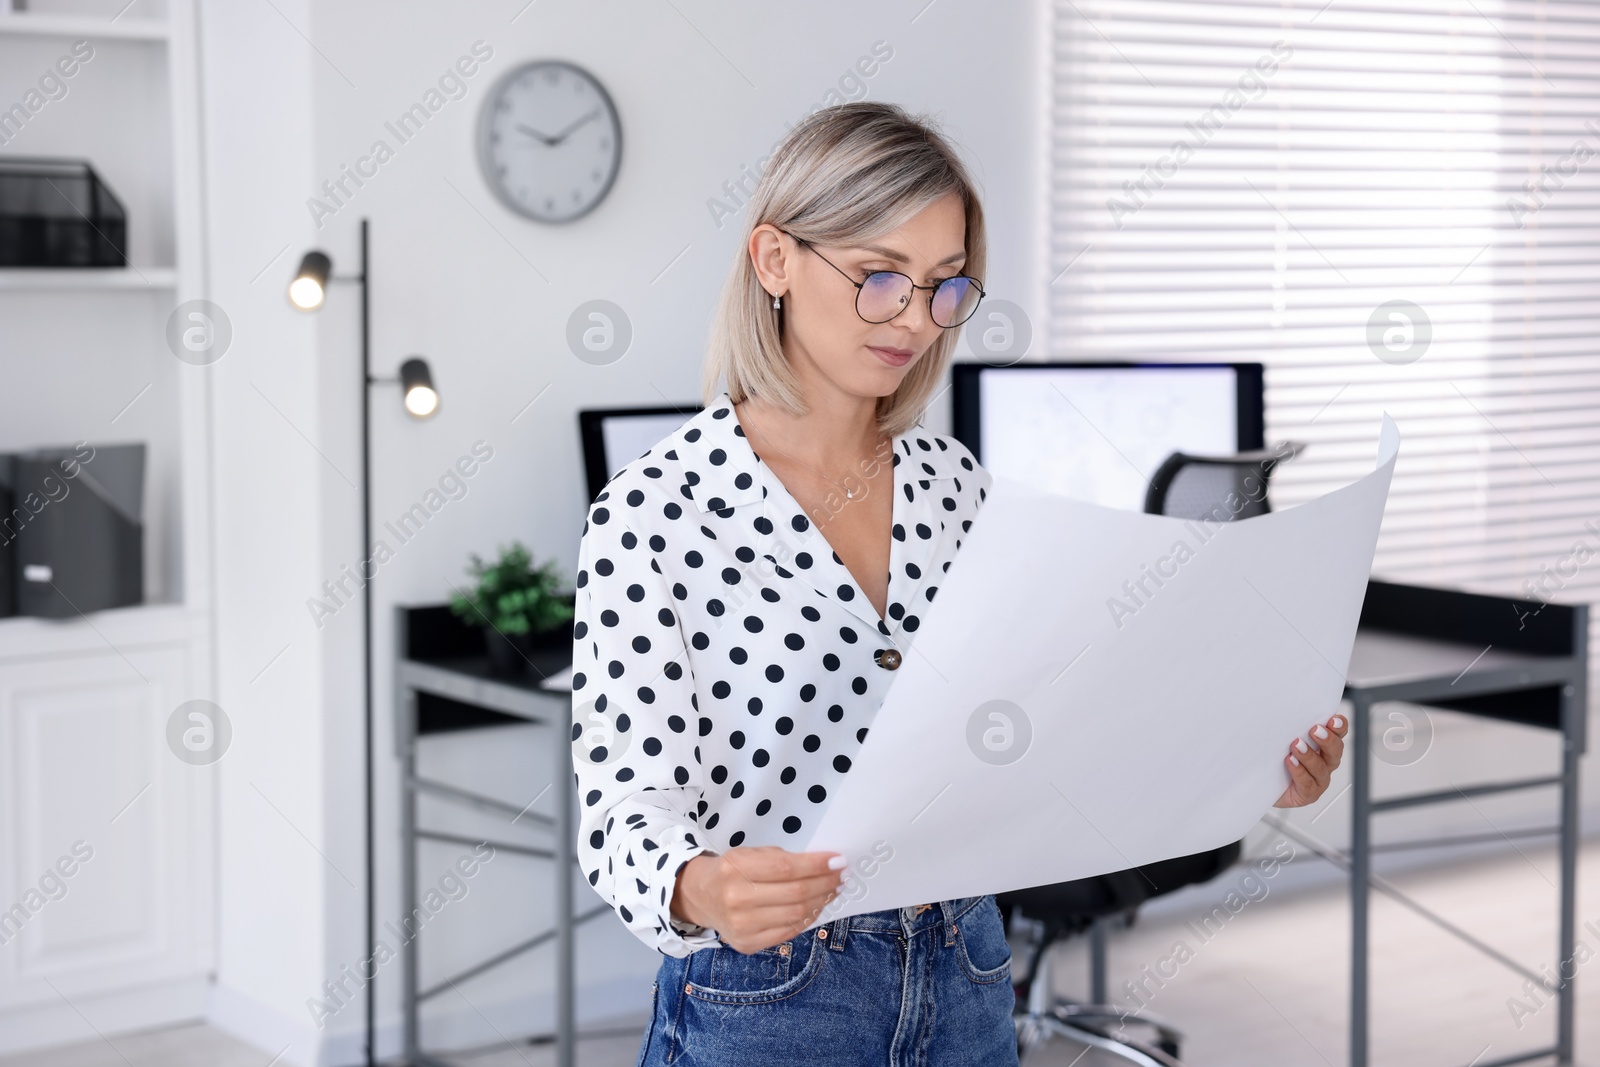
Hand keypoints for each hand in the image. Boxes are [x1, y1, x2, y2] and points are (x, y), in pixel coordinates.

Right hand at [671, 846, 843, 953]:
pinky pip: (789, 932)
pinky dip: (808, 918)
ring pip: (796, 915)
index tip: (839, 861)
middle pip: (795, 894)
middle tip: (843, 876)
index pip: (786, 869)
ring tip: (834, 890)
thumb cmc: (731, 871)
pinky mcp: (748, 945)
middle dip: (826, 884)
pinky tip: (817, 906)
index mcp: (736, 869)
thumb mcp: (749, 854)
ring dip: (822, 901)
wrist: (702, 897)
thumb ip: (781, 860)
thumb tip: (823, 866)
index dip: (816, 865)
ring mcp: (742, 926)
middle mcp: (737, 900)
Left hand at [1273, 713, 1347, 807]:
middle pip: (1335, 751)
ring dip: (1309, 755)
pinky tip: (1290, 762)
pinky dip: (1299, 772)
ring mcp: (1318, 779)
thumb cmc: (1275, 759)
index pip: (1338, 734)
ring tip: (1296, 745)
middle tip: (1315, 730)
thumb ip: (1289, 725)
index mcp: (1323, 746)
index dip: (1339, 727)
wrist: (1262, 785)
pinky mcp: (1308, 794)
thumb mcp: (1282, 738)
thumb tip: (1283, 706)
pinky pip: (1307, 783)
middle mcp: (1325, 762)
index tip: (1333, 720)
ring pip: (1321, 768)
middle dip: (1327, 740)